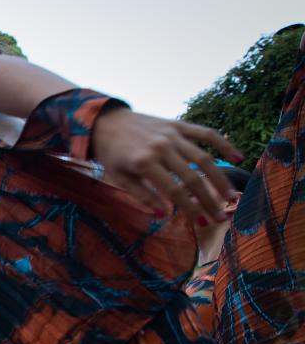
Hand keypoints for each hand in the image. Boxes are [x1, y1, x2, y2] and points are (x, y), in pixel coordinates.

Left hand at [92, 108, 239, 225]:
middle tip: (222, 216)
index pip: (174, 190)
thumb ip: (141, 195)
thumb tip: (163, 214)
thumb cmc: (111, 154)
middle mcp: (161, 147)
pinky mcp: (178, 124)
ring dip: (220, 178)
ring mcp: (172, 134)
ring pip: (203, 157)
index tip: (203, 222)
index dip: (190, 208)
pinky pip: (206, 133)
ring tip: (231, 196)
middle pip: (192, 177)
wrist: (106, 122)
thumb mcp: (118, 178)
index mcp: (144, 163)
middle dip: (208, 199)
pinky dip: (223, 144)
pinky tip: (238, 157)